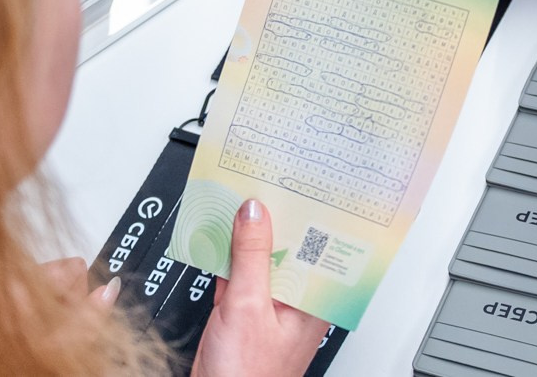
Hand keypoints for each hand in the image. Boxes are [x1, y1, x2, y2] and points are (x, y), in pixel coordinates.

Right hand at [192, 197, 329, 376]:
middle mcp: (294, 301)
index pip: (318, 246)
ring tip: (240, 194)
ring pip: (259, 258)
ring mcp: (267, 306)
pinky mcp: (240, 312)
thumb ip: (251, 257)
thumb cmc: (246, 375)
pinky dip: (226, 254)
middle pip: (287, 248)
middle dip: (276, 217)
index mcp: (312, 302)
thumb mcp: (248, 306)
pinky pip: (236, 273)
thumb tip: (254, 213)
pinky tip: (218, 230)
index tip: (303, 183)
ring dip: (247, 232)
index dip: (311, 214)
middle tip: (268, 178)